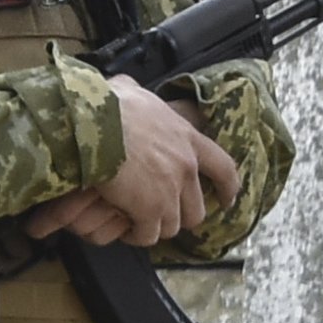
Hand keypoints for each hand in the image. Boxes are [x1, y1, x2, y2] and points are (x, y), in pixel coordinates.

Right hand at [29, 77, 239, 249]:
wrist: (94, 125)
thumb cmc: (108, 106)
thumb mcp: (129, 91)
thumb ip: (136, 93)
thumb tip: (125, 87)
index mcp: (187, 138)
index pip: (223, 168)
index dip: (227, 187)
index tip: (228, 199)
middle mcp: (186, 167)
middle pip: (197, 207)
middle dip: (182, 215)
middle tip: (163, 215)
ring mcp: (170, 191)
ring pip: (173, 225)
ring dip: (157, 226)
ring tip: (139, 223)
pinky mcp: (149, 210)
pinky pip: (149, 234)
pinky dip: (138, 235)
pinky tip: (126, 229)